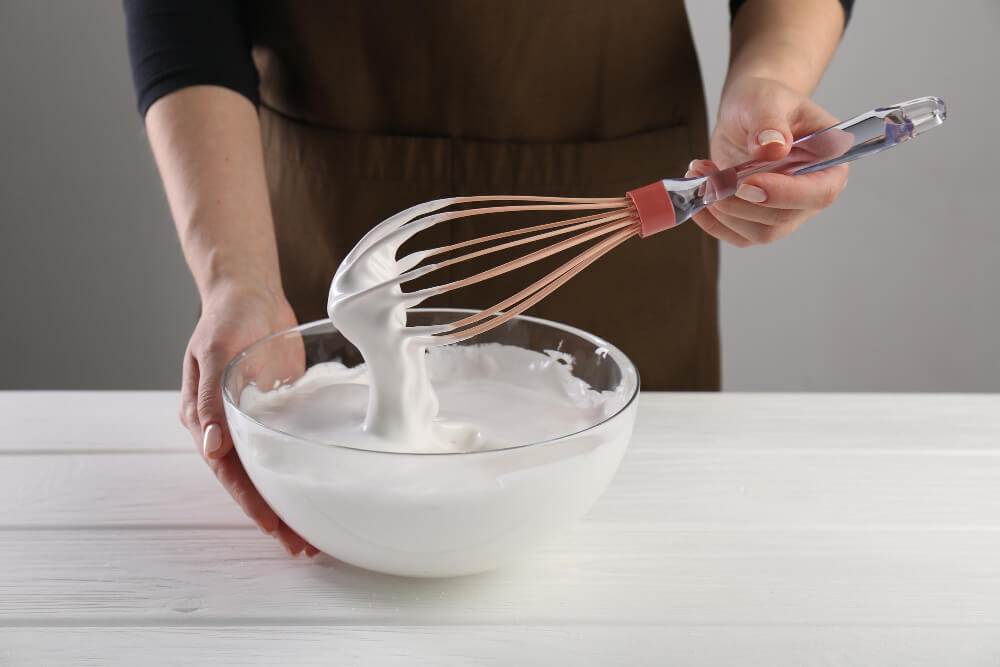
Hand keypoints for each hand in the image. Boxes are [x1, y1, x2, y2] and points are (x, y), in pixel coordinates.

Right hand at [180, 281, 316, 556]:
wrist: (249, 291)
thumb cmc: (226, 316)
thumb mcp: (216, 351)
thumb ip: (210, 399)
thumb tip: (210, 445)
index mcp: (205, 419)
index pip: (229, 473)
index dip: (252, 503)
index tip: (275, 528)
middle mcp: (229, 428)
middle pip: (252, 481)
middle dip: (275, 515)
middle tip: (303, 546)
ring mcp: (255, 421)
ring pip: (273, 470)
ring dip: (291, 499)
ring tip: (315, 531)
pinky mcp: (278, 411)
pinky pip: (290, 447)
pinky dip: (303, 469)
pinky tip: (324, 487)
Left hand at [688, 77, 848, 246]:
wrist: (747, 112)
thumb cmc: (765, 102)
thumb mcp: (766, 100)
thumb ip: (770, 122)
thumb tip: (771, 147)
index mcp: (830, 163)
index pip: (820, 192)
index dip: (785, 194)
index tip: (747, 184)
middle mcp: (811, 193)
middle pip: (781, 218)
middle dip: (739, 202)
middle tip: (709, 176)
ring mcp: (785, 211)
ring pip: (757, 233)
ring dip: (721, 209)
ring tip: (701, 174)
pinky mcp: (757, 220)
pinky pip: (737, 235)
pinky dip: (712, 220)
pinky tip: (699, 194)